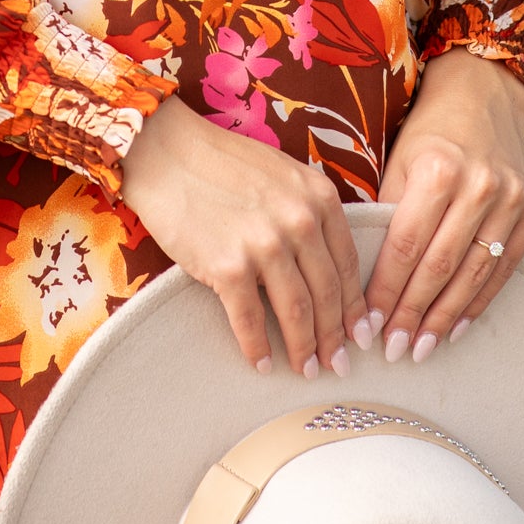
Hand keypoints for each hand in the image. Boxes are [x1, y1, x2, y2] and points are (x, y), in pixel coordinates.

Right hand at [119, 95, 371, 375]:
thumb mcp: (283, 175)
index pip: (348, 264)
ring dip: (304, 349)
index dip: (354, 306)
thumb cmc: (220, 163)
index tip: (359, 333)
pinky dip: (258, 348)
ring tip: (305, 370)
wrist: (164, 152)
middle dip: (335, 337)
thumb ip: (308, 211)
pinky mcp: (228, 266)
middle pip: (327, 294)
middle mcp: (300, 221)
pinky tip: (262, 364)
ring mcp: (265, 245)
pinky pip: (250, 319)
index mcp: (318, 197)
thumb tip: (324, 264)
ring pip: (297, 312)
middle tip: (338, 366)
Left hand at [367, 49, 523, 364]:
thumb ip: (387, 211)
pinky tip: (456, 327)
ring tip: (420, 347)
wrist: (485, 94)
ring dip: (445, 317)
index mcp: (438, 169)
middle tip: (392, 350)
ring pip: (474, 273)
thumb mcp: (396, 159)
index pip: (406, 245)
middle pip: (440, 266)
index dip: (385, 290)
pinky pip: (504, 268)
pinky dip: (479, 301)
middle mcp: (480, 186)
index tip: (367, 324)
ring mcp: (512, 200)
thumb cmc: (427, 132)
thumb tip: (360, 278)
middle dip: (413, 313)